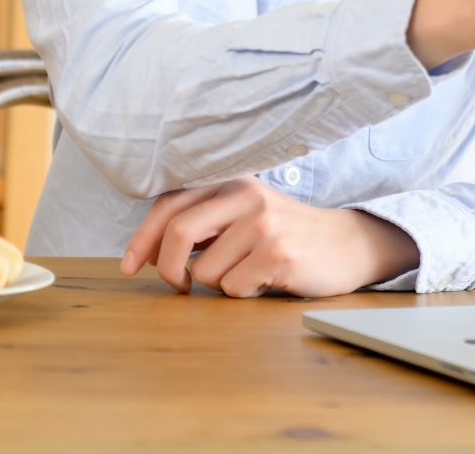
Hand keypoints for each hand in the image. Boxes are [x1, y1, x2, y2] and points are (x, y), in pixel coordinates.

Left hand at [120, 177, 419, 297]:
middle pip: (178, 231)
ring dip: (218, 284)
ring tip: (247, 273)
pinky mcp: (277, 254)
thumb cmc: (286, 234)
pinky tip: (265, 280)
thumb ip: (204, 222)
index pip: (169, 204)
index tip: (129, 266)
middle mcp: (246, 196)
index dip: (141, 237)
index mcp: (231, 182)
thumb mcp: (244, 214)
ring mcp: (263, 224)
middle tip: (179, 286)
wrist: (345, 245)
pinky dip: (242, 293)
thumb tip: (148, 251)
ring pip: (204, 271)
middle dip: (167, 268)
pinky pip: (232, 287)